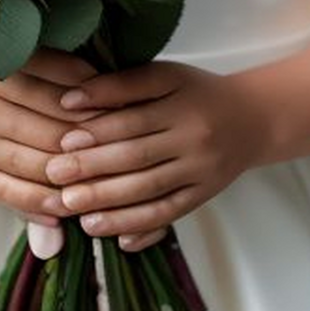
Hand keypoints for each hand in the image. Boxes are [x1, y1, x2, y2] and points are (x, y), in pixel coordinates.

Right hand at [0, 48, 108, 229]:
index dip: (90, 91)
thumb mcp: (9, 64)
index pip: (53, 80)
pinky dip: (47, 203)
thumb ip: (52, 69)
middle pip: (51, 126)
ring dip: (75, 174)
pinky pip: (16, 194)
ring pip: (38, 164)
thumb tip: (103, 77)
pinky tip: (71, 205)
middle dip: (91, 138)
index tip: (121, 100)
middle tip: (126, 145)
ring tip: (108, 178)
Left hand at [43, 61, 269, 250]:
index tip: (63, 141)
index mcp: (179, 101)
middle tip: (56, 178)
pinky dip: (141, 227)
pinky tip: (113, 235)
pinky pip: (170, 215)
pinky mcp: (204, 196)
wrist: (253, 117)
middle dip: (93, 170)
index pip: (132, 119)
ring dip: (110, 203)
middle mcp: (192, 138)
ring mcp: (200, 171)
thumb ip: (121, 84)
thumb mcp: (165, 75)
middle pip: (137, 157)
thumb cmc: (197, 91)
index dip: (96, 131)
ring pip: (151, 191)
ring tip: (74, 210)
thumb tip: (72, 99)